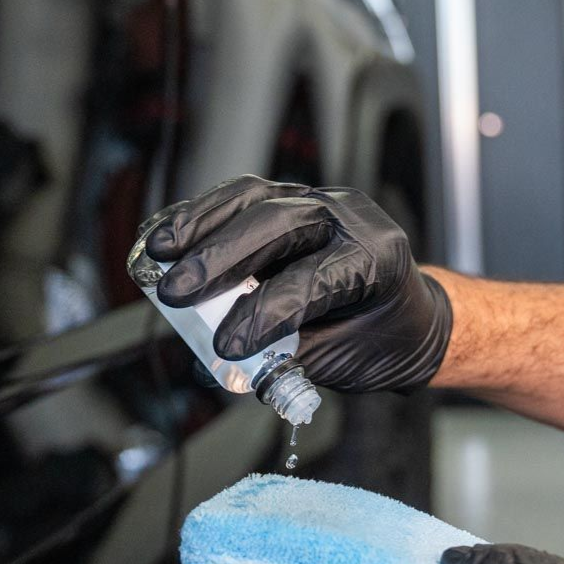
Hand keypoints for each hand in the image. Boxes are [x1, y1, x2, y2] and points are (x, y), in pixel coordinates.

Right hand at [143, 175, 451, 392]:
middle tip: (176, 293)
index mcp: (377, 259)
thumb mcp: (340, 361)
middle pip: (279, 224)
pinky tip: (167, 236)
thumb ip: (283, 359)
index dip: (265, 312)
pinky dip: (200, 216)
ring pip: (254, 199)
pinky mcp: (289, 198)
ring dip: (199, 226)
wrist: (405, 315)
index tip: (227, 345)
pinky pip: (241, 199)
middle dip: (220, 259)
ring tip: (158, 254)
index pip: (313, 278)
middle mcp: (350, 218)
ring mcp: (318, 200)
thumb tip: (220, 364)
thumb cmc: (379, 339)